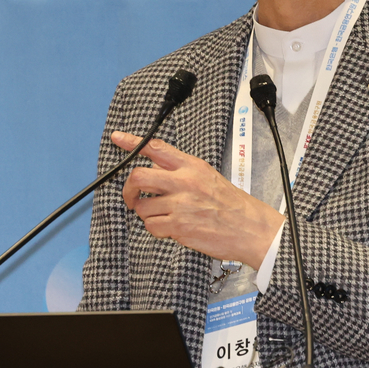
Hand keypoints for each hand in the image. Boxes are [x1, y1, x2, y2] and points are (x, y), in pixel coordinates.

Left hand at [112, 130, 284, 268]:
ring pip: (142, 206)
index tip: (118, 138)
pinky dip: (156, 229)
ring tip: (165, 217)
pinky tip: (171, 228)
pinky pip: (151, 226)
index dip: (132, 142)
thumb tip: (156, 171)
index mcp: (191, 166)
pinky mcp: (178, 226)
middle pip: (139, 176)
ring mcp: (180, 204)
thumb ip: (182, 172)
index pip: (156, 148)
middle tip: (131, 197)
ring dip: (147, 214)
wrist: (250, 228)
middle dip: (128, 189)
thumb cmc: (232, 205)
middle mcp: (184, 182)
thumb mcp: (208, 177)